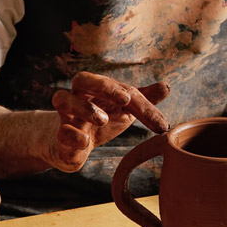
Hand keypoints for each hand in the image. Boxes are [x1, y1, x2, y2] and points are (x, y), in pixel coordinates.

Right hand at [48, 72, 169, 171]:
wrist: (73, 147)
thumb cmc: (100, 121)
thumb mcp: (124, 111)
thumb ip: (142, 99)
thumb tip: (166, 86)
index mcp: (96, 88)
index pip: (117, 87)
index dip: (135, 98)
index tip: (153, 116)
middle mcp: (78, 96)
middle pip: (82, 79)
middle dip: (103, 86)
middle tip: (124, 99)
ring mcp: (66, 115)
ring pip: (63, 98)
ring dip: (85, 108)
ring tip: (103, 119)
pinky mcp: (60, 136)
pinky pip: (60, 131)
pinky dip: (72, 135)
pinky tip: (85, 141)